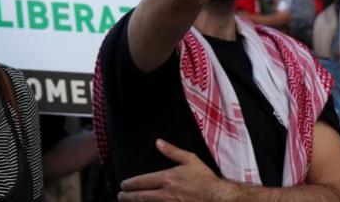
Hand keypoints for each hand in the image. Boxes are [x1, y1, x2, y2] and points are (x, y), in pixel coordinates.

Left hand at [118, 140, 235, 201]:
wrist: (219, 198)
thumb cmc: (206, 179)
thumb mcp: (190, 160)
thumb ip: (172, 151)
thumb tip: (159, 142)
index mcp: (167, 179)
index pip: (142, 181)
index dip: (130, 184)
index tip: (123, 185)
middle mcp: (165, 194)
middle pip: (141, 196)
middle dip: (128, 196)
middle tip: (120, 196)